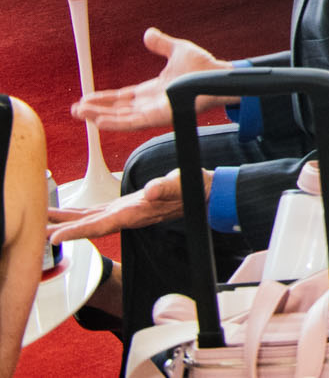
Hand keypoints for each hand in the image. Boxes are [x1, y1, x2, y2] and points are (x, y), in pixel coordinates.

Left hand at [49, 171, 181, 243]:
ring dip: (64, 223)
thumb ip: (166, 186)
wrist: (199, 194)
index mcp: (135, 213)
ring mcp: (121, 213)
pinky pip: (93, 213)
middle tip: (36, 234)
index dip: (77, 232)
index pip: (101, 226)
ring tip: (40, 223)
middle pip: (87, 227)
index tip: (55, 238)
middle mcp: (124, 217)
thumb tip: (151, 190)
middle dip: (62, 232)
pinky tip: (62, 213)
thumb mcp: (180, 183)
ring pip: (87, 221)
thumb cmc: (191, 188)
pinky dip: (75, 215)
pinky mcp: (121, 207)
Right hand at [71, 27, 230, 133]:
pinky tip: (99, 122)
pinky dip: (115, 123)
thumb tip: (148, 34)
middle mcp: (151, 103)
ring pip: (121, 118)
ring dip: (100, 117)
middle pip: (117, 109)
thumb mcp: (178, 51)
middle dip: (96, 110)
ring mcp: (155, 112)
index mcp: (153, 90)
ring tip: (81, 115)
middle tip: (76, 110)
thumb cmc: (205, 67)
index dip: (103, 99)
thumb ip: (161, 44)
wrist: (220, 76)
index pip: (122, 97)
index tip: (86, 99)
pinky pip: (133, 123)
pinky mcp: (160, 117)